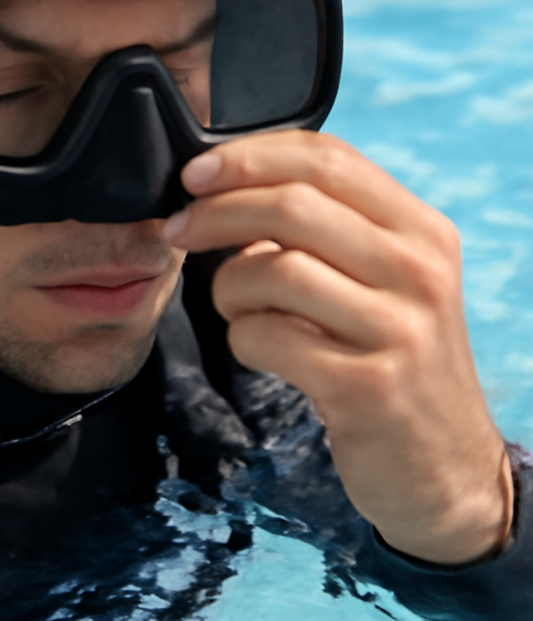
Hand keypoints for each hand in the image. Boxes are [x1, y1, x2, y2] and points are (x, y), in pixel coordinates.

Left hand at [162, 130, 511, 564]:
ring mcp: (398, 329)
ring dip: (228, 287)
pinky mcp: (368, 386)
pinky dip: (241, 338)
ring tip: (237, 308)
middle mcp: (418, 270)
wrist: (443, 464)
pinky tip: (260, 349)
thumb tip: (220, 186)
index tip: (196, 173)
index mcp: (421, 229)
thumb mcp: (379, 279)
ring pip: (272, 270)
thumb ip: (321, 228)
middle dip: (215, 212)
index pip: (327, 159)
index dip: (248, 157)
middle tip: (178, 230)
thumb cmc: (387, 355)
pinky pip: (267, 337)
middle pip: (292, 205)